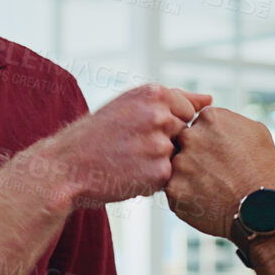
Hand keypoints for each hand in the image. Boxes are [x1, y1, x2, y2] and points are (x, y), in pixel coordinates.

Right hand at [22, 84, 211, 206]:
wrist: (65, 168)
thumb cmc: (98, 135)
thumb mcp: (131, 103)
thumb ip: (175, 99)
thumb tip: (210, 100)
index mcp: (154, 93)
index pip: (185, 111)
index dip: (163, 125)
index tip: (136, 129)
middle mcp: (159, 115)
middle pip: (183, 134)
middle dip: (163, 144)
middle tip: (130, 147)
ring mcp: (160, 145)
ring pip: (177, 157)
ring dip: (158, 163)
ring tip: (128, 161)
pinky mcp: (158, 173)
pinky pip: (168, 177)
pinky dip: (151, 180)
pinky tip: (128, 175)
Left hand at [164, 107, 274, 237]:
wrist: (264, 210)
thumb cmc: (265, 172)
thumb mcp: (257, 132)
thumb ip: (231, 121)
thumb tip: (217, 119)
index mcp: (210, 117)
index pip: (197, 124)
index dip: (209, 141)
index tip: (221, 155)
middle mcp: (190, 136)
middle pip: (183, 143)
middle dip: (195, 157)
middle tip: (216, 173)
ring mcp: (180, 163)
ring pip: (177, 167)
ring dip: (189, 177)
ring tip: (213, 189)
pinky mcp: (173, 189)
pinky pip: (174, 190)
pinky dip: (187, 196)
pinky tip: (206, 201)